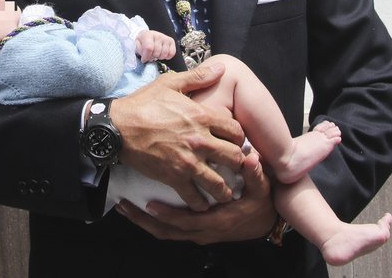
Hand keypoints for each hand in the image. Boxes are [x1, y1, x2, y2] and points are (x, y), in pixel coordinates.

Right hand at [111, 61, 245, 210]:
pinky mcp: (174, 177)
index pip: (236, 131)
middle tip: (235, 167)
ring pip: (219, 183)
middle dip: (238, 164)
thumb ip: (198, 77)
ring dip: (225, 189)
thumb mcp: (171, 84)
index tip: (236, 143)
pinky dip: (201, 203)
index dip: (240, 138)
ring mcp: (188, 161)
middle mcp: (199, 140)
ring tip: (225, 191)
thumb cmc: (143, 103)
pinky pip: (195, 197)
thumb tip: (222, 68)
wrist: (118, 127)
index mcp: (201, 116)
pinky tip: (202, 203)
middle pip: (235, 158)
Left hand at [116, 149, 276, 242]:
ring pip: (166, 233)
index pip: (187, 222)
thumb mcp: (262, 188)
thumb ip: (254, 173)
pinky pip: (170, 230)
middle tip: (124, 206)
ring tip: (125, 207)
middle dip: (144, 221)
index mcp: (217, 221)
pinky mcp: (196, 229)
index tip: (150, 205)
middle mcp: (204, 231)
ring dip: (144, 222)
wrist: (267, 221)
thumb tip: (249, 158)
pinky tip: (141, 210)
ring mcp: (199, 232)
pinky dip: (154, 222)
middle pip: (168, 231)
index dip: (168, 215)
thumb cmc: (261, 203)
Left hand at [135, 30, 176, 61]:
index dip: (146, 57)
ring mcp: (166, 38)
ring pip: (164, 54)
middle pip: (157, 52)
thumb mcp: (137, 44)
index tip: (144, 59)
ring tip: (155, 54)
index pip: (149, 48)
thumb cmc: (142, 41)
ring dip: (159, 57)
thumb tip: (145, 57)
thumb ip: (139, 50)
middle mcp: (158, 35)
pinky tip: (162, 54)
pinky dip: (167, 57)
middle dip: (152, 58)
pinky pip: (172, 53)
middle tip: (149, 56)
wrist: (148, 35)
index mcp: (148, 35)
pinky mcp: (171, 41)